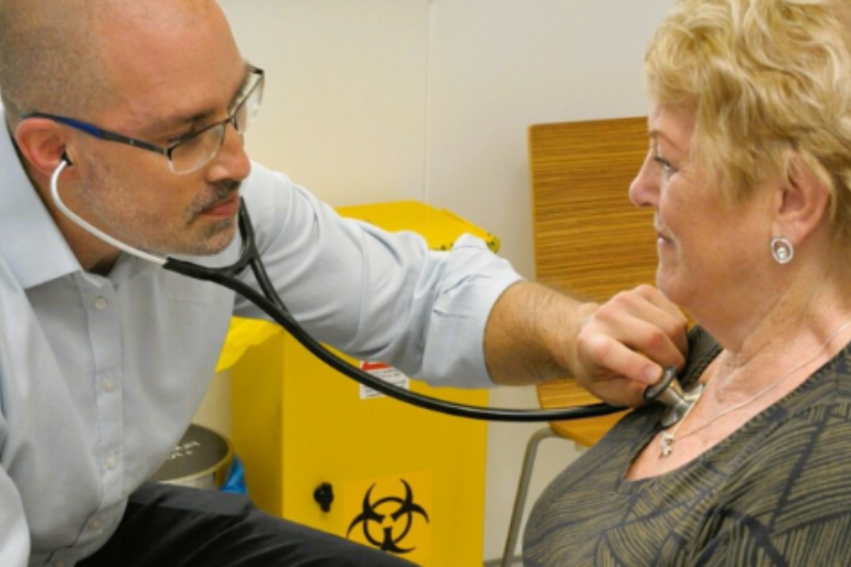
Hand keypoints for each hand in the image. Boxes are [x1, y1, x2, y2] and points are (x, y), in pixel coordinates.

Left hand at [571, 285, 687, 406]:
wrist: (589, 332)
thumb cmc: (599, 365)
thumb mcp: (607, 390)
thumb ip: (634, 393)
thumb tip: (663, 390)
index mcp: (589, 344)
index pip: (610, 351)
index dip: (636, 365)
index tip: (658, 377)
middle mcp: (605, 316)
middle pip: (653, 336)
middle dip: (673, 361)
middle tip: (676, 374)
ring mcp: (625, 300)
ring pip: (672, 325)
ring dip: (680, 348)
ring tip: (670, 359)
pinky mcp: (643, 292)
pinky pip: (677, 314)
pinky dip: (681, 332)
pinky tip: (668, 340)